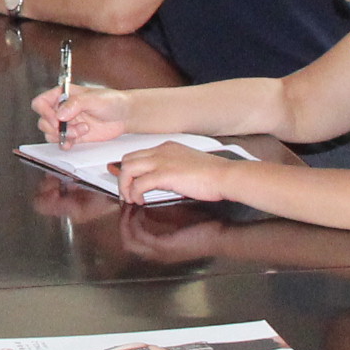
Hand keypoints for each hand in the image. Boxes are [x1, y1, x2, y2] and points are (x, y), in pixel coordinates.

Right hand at [32, 80, 127, 146]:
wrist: (124, 116)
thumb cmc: (111, 101)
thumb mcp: (93, 98)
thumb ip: (75, 104)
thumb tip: (60, 114)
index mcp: (63, 95)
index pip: (41, 103)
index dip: (44, 112)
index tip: (56, 120)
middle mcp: (62, 109)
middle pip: (43, 121)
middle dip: (55, 127)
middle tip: (70, 128)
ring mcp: (67, 123)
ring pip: (50, 133)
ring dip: (64, 135)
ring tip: (82, 130)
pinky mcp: (74, 135)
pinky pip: (61, 142)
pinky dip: (65, 143)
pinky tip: (76, 140)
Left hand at [108, 142, 247, 204]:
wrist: (225, 176)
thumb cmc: (213, 174)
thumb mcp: (187, 165)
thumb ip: (172, 168)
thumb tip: (161, 180)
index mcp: (168, 148)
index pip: (138, 154)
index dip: (128, 168)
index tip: (125, 178)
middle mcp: (161, 151)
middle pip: (128, 159)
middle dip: (123, 177)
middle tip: (127, 192)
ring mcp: (162, 161)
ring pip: (128, 169)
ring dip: (125, 186)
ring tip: (131, 198)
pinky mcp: (164, 174)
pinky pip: (138, 184)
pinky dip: (135, 193)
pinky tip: (141, 201)